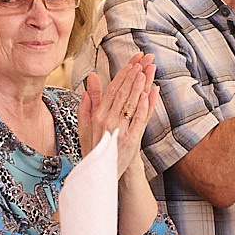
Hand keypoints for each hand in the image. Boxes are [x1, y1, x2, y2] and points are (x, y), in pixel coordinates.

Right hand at [78, 54, 155, 176]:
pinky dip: (145, 105)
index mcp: (97, 116)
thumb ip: (88, 101)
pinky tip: (150, 93)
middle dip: (135, 74)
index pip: (111, 90)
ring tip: (148, 70)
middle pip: (123, 93)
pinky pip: (140, 119)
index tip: (132, 63)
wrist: (98, 174)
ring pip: (132, 103)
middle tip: (144, 60)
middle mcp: (107, 121)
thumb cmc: (93, 148)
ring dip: (141, 85)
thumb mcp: (84, 125)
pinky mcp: (131, 141)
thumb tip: (91, 78)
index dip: (122, 75)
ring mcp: (120, 131)